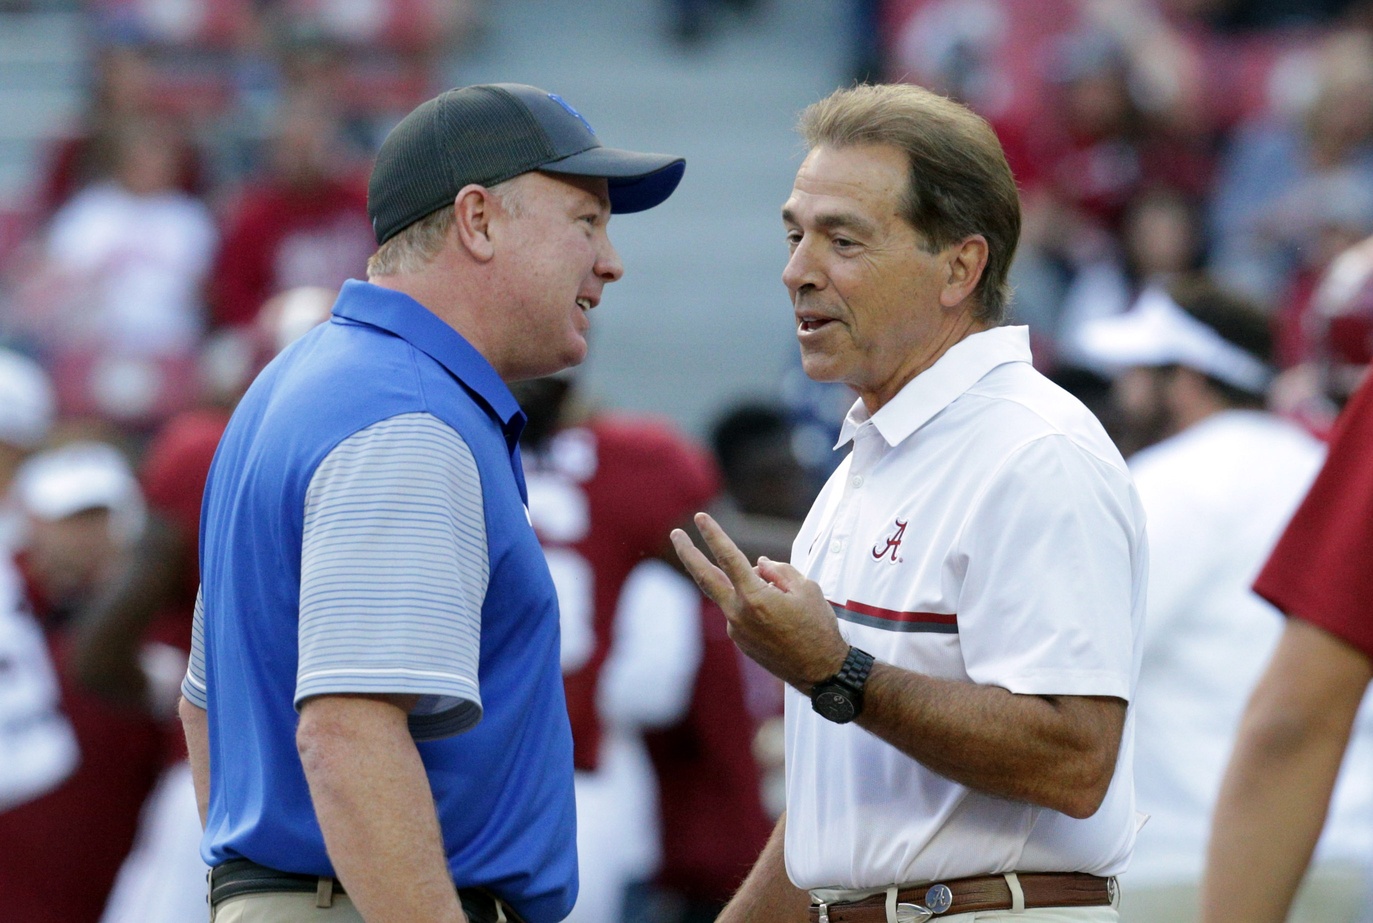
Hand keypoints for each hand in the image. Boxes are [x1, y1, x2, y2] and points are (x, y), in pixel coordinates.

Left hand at [671, 512, 848, 690]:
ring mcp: (736, 630)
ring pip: (733, 595)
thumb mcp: (807, 589)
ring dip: (748, 586)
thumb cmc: (818, 627)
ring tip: (784, 598)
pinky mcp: (740, 641)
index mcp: (754, 597)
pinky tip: (781, 617)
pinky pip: (741, 612)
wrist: (821, 672)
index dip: (713, 534)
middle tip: (676, 533)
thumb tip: (758, 564)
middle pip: (705, 577)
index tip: (701, 518)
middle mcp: (738, 614)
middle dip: (688, 552)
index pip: (728, 557)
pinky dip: (754, 604)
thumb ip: (779, 570)